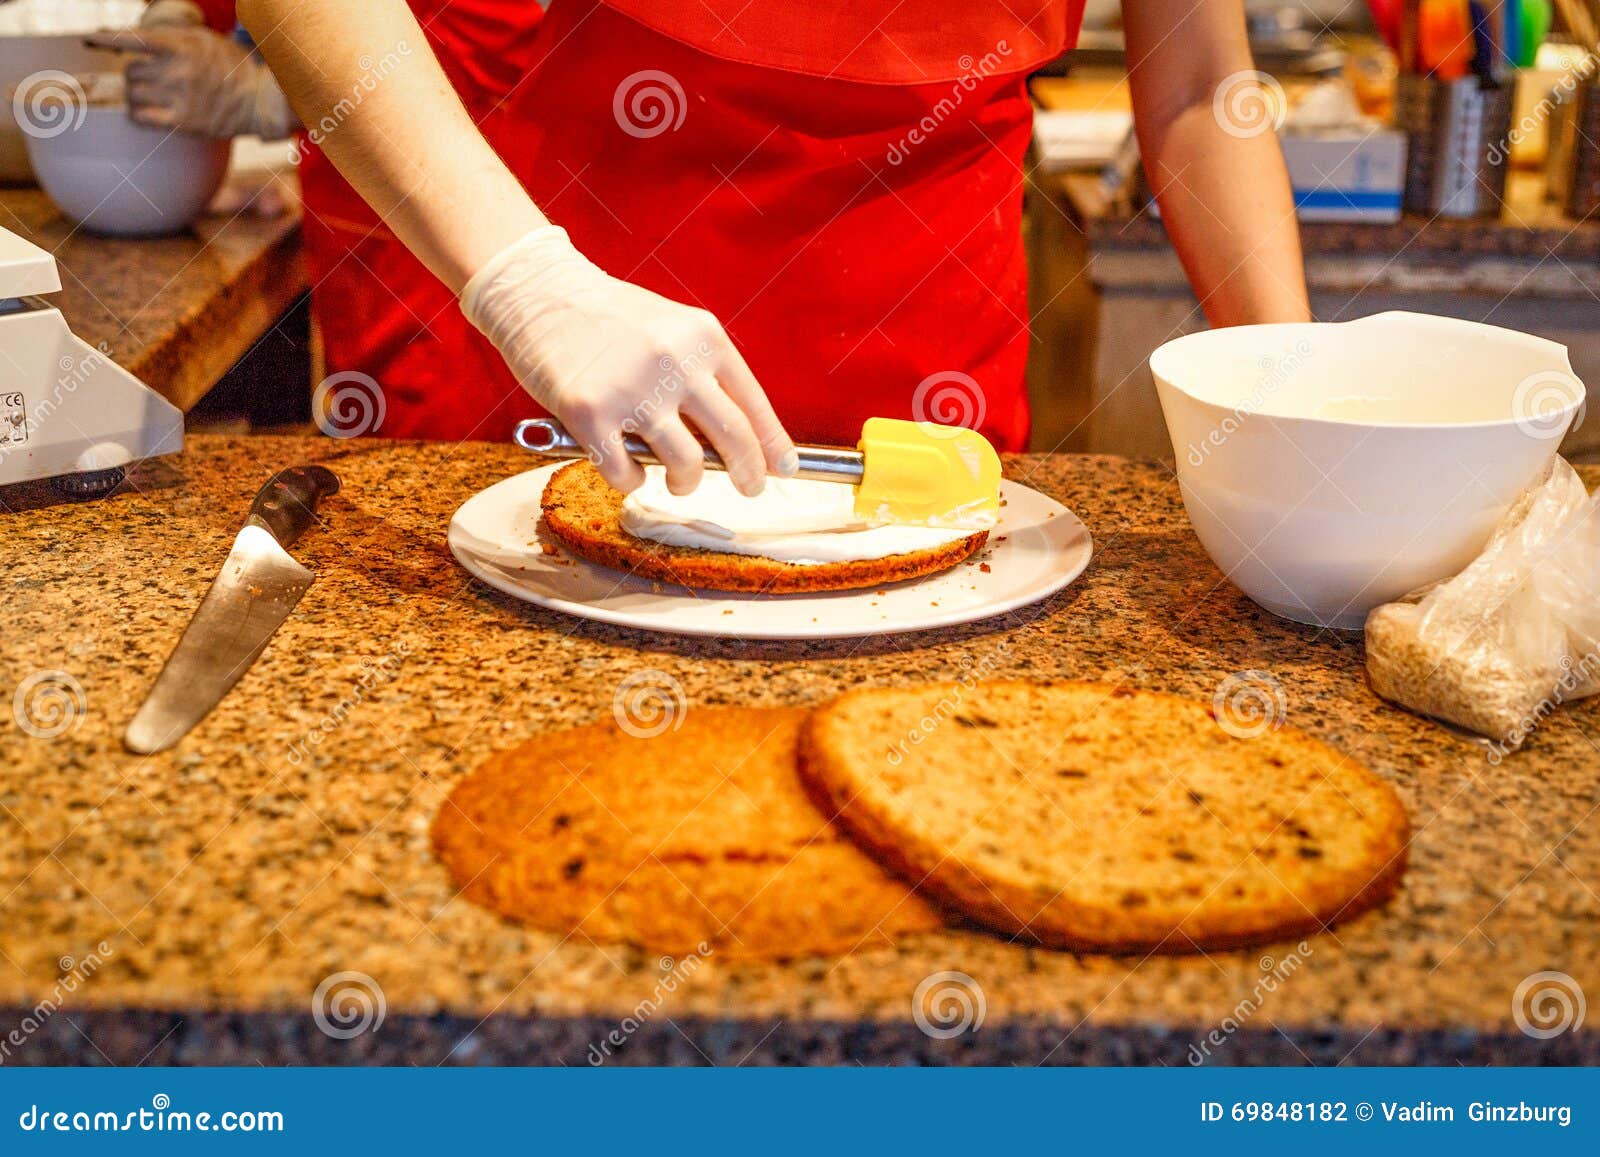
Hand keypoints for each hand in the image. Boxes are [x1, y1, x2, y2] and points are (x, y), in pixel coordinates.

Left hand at [85, 26, 295, 139]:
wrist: (259, 101)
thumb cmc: (231, 67)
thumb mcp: (204, 39)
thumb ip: (172, 36)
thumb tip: (136, 40)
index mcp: (181, 46)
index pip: (133, 39)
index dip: (106, 39)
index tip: (88, 40)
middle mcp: (176, 71)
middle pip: (131, 71)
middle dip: (138, 74)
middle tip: (155, 78)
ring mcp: (178, 98)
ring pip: (132, 93)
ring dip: (138, 94)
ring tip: (155, 95)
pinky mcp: (180, 122)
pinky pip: (139, 117)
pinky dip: (137, 114)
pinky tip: (146, 112)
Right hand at [462, 226, 796, 495]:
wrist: (539, 293)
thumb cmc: (609, 317)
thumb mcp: (672, 328)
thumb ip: (704, 371)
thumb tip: (739, 437)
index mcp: (704, 339)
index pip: (753, 403)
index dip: (773, 443)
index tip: (783, 469)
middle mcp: (676, 364)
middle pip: (734, 438)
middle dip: (748, 474)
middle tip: (749, 489)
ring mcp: (633, 391)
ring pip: (687, 465)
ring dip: (686, 482)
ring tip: (677, 480)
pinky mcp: (589, 414)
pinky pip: (627, 474)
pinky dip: (632, 481)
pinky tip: (627, 469)